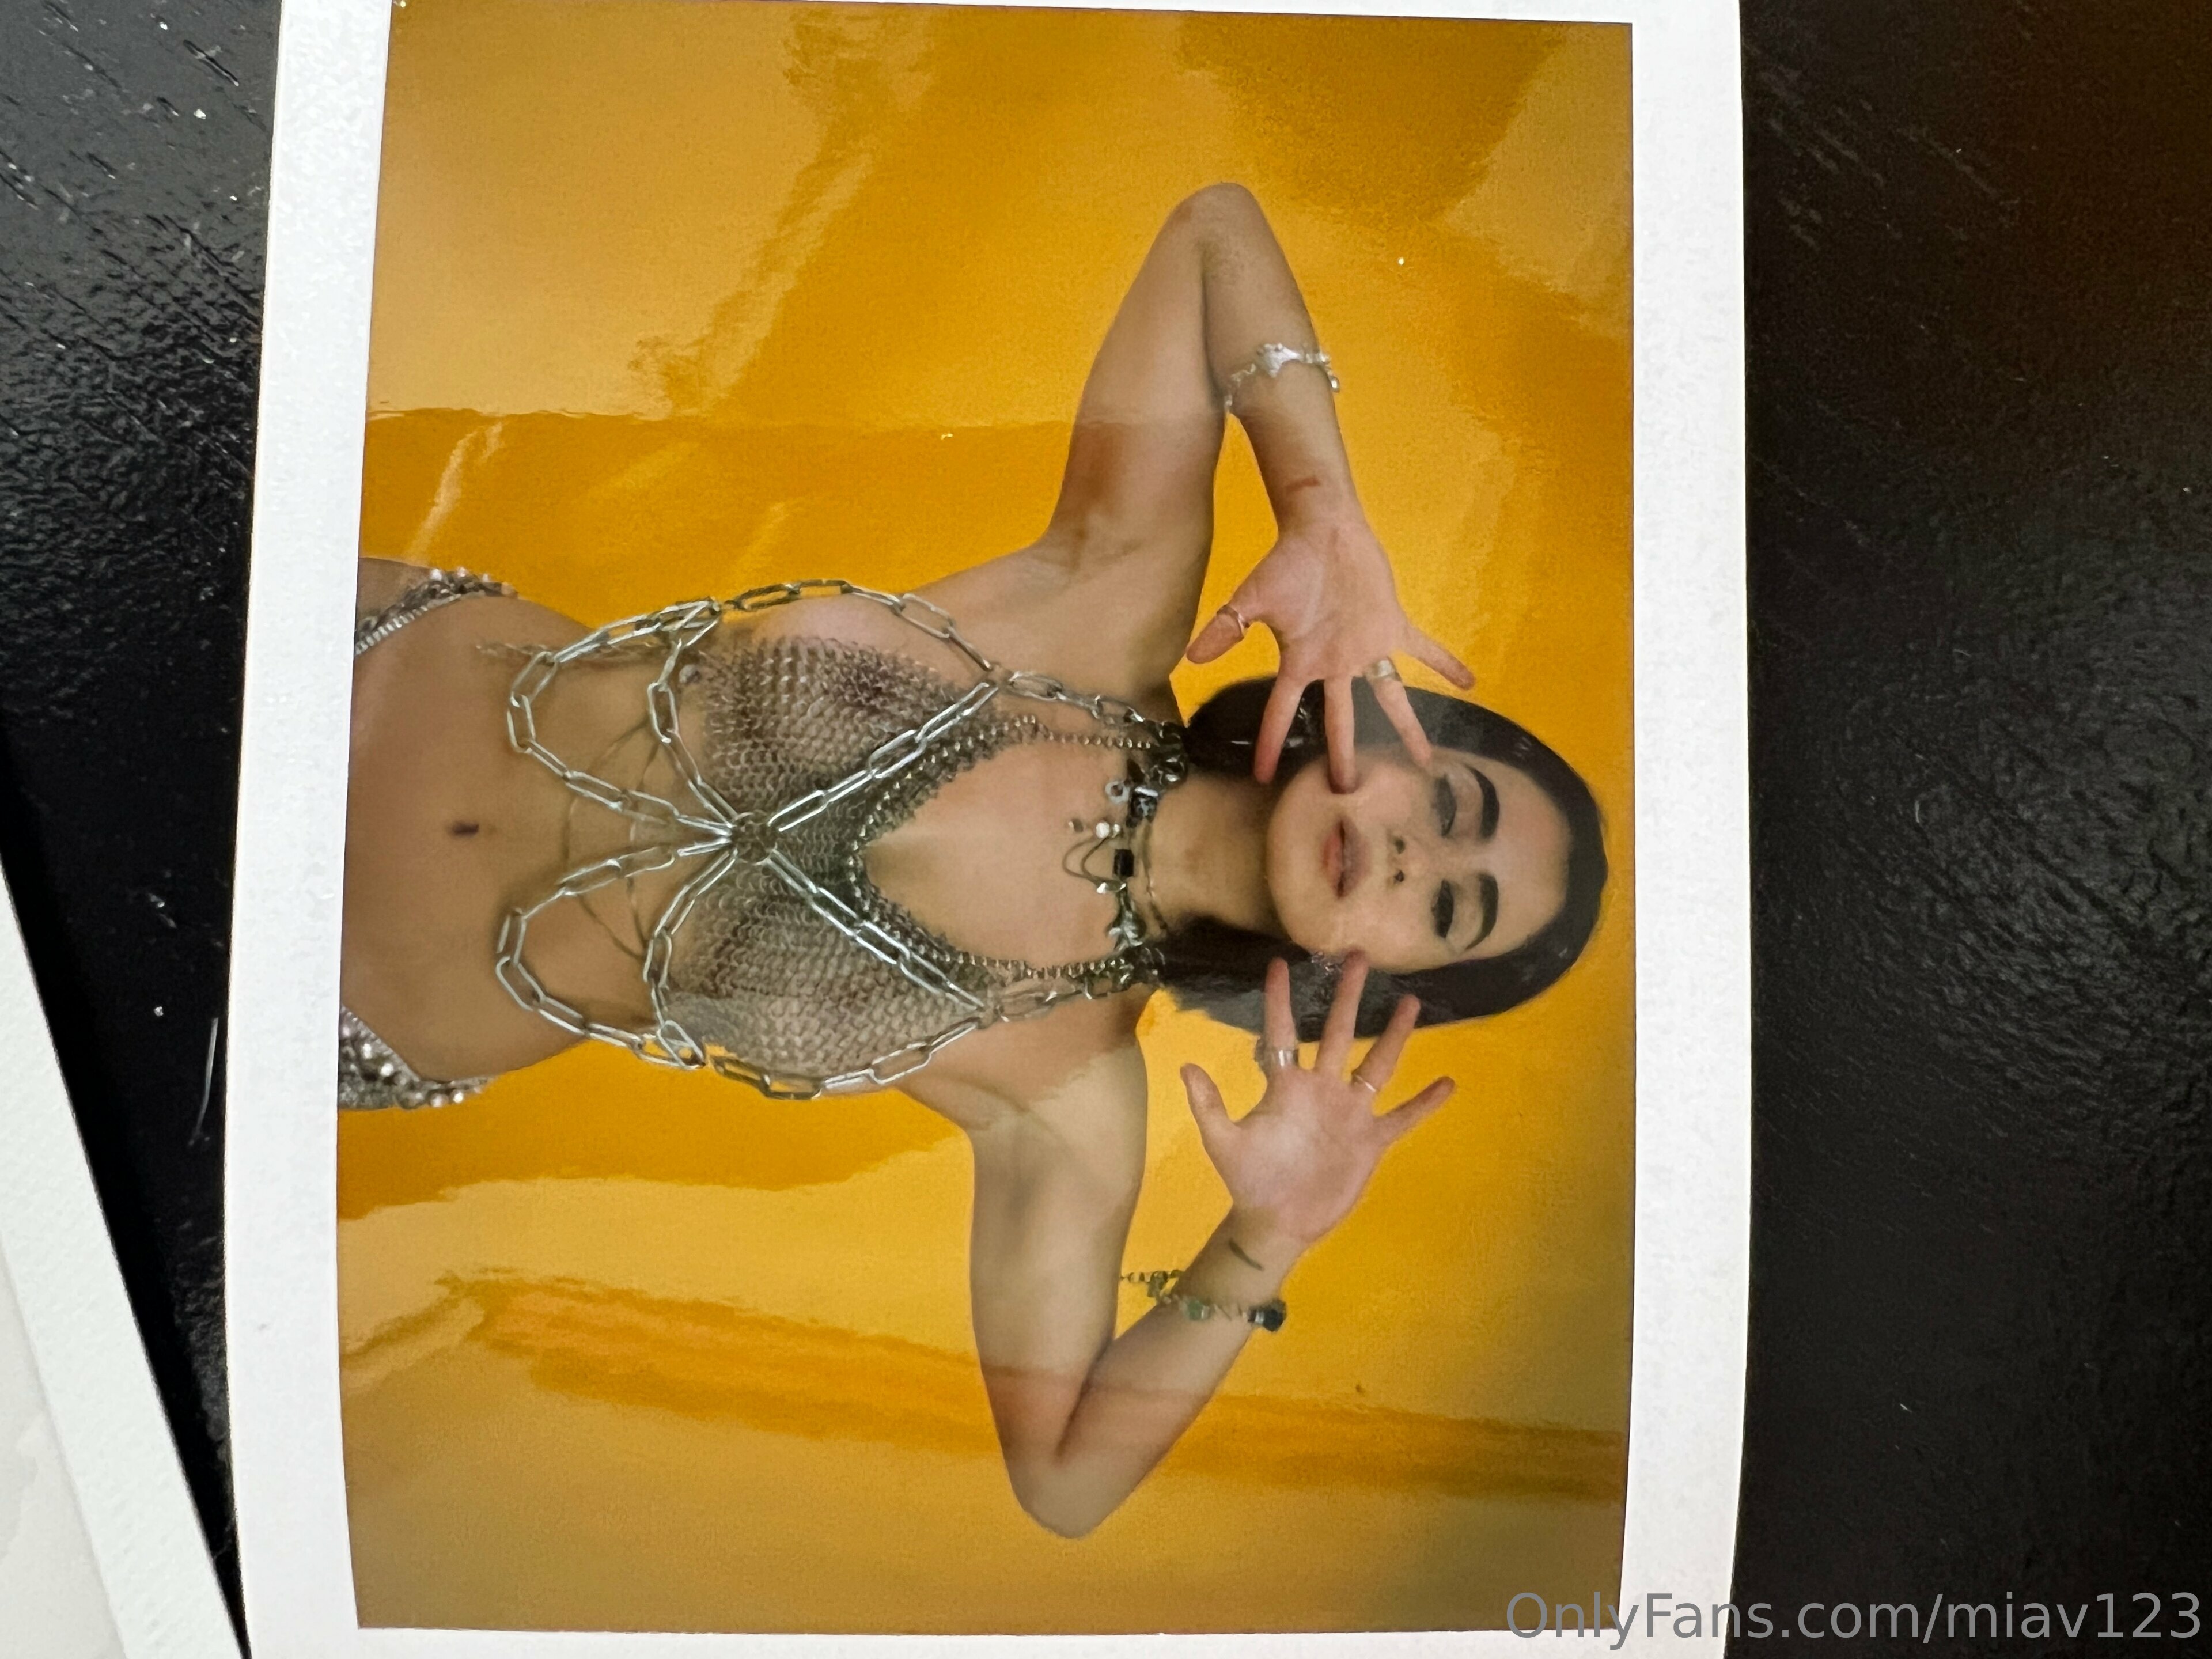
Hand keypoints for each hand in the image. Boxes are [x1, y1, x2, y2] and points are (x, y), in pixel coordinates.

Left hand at [1180, 955, 1454, 1251]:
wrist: (1277, 1221)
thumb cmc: (1249, 1179)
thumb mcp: (1223, 1142)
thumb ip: (1207, 1105)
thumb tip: (1184, 1065)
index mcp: (1285, 1086)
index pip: (1281, 1033)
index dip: (1280, 1000)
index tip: (1280, 963)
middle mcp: (1321, 1089)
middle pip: (1336, 1033)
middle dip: (1347, 996)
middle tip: (1358, 956)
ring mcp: (1349, 1113)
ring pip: (1375, 1065)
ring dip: (1393, 1035)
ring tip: (1411, 1001)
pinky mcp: (1370, 1140)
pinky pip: (1402, 1117)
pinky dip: (1423, 1103)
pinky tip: (1447, 1083)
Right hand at [1184, 513, 1472, 788]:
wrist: (1321, 529)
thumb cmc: (1286, 563)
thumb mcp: (1251, 599)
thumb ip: (1225, 629)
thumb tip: (1189, 656)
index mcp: (1301, 662)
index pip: (1281, 712)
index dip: (1269, 743)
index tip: (1261, 777)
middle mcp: (1335, 664)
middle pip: (1341, 720)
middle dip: (1343, 757)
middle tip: (1347, 793)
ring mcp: (1365, 648)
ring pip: (1389, 696)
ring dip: (1406, 726)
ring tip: (1425, 759)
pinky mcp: (1390, 625)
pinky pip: (1422, 650)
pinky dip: (1445, 664)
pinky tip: (1470, 682)